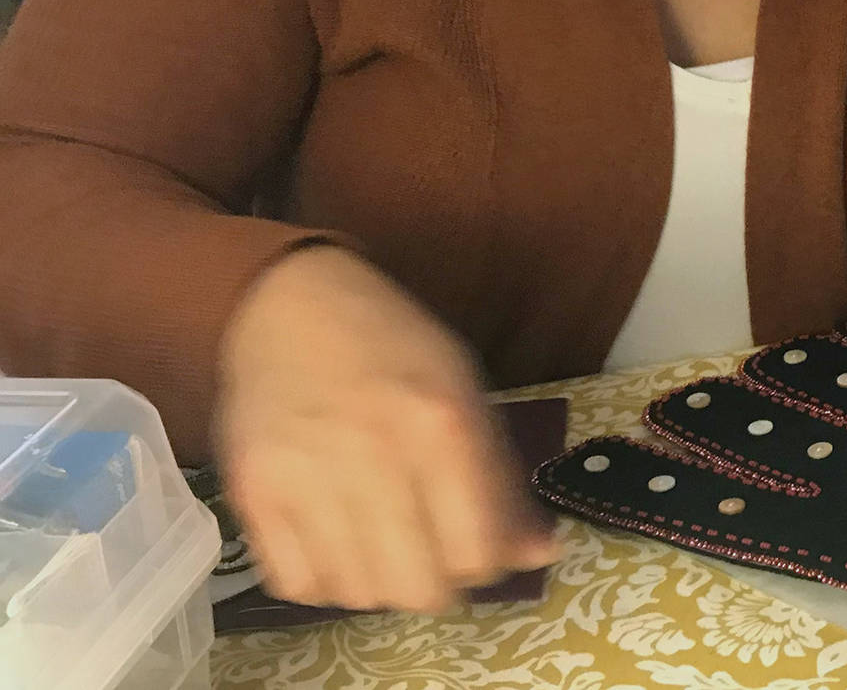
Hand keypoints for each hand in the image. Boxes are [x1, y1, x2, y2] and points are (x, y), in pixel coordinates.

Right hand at [214, 244, 558, 612]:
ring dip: (380, 587)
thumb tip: (540, 555)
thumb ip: (501, 480)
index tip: (476, 546)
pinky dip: (325, 583)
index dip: (487, 564)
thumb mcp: (465, 391)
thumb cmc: (393, 347)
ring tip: (383, 547)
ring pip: (358, 596)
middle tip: (431, 559)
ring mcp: (305, 478)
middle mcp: (373, 455)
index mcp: (440, 424)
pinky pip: (297, 586)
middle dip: (436, 588)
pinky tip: (338, 547)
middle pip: (417, 588)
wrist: (288, 305)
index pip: (477, 552)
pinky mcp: (251, 494)